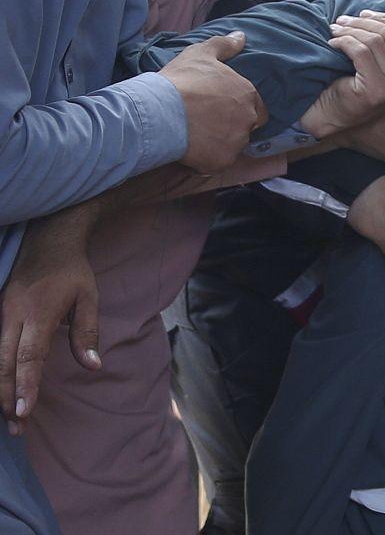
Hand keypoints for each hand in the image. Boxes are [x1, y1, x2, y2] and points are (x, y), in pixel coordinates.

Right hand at [0, 202, 103, 434]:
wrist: (48, 240)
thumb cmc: (72, 272)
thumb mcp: (88, 297)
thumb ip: (87, 333)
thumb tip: (93, 366)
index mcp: (37, 314)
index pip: (29, 357)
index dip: (25, 386)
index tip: (24, 412)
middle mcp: (12, 317)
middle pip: (4, 365)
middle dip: (8, 398)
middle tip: (17, 427)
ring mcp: (0, 315)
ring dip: (0, 390)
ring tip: (10, 416)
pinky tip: (1, 390)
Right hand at [160, 32, 267, 172]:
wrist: (158, 110)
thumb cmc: (181, 80)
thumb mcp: (201, 53)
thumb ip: (224, 45)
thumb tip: (241, 36)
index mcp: (248, 94)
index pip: (256, 106)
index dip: (238, 107)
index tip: (219, 107)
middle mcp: (248, 119)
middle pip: (246, 126)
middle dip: (231, 125)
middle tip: (206, 122)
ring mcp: (236, 142)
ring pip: (233, 145)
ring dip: (220, 142)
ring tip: (196, 135)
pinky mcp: (222, 161)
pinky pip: (218, 162)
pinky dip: (207, 158)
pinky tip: (190, 148)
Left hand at [301, 12, 384, 138]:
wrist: (333, 116)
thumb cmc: (356, 87)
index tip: (363, 15)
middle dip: (364, 22)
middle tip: (343, 20)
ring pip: (375, 41)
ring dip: (350, 30)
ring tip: (336, 30)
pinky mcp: (376, 91)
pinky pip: (361, 52)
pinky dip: (344, 42)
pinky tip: (333, 44)